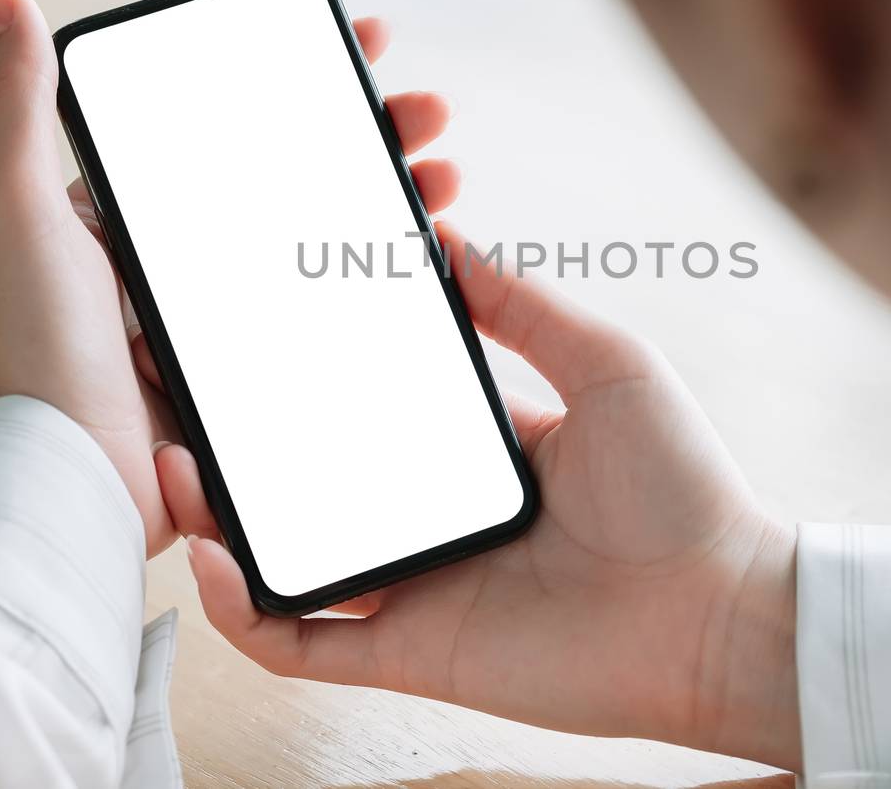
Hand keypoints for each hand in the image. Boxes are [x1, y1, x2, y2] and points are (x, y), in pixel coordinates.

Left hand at [0, 0, 459, 555]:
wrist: (63, 481)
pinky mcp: (262, 384)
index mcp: (142, 218)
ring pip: (331, 251)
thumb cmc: (30, 344)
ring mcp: (231, 328)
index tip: (367, 43)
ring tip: (446, 180)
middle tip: (430, 112)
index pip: (240, 128)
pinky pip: (336, 327)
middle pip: (304, 182)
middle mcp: (190, 267)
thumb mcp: (18, 208)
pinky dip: (385, 292)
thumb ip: (20, 104)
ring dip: (395, 206)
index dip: (308, 82)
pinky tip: (430, 264)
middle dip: (376, 139)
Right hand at [158, 225, 801, 768]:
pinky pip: (302, 640)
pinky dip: (244, 612)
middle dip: (233, 441)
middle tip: (172, 385)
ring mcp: (416, 586)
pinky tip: (212, 560)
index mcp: (473, 449)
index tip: (242, 320)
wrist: (723, 614)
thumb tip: (448, 237)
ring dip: (215, 518)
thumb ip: (525, 304)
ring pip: (285, 556)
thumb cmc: (684, 487)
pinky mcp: (410, 653)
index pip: (363, 405)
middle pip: (307, 480)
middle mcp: (433, 515)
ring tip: (167, 463)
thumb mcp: (606, 362)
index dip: (298, 371)